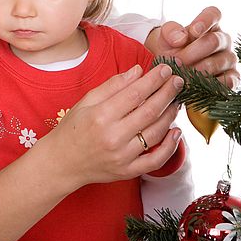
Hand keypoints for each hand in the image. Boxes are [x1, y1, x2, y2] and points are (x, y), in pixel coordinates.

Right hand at [40, 63, 184, 190]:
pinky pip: (156, 160)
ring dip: (170, 115)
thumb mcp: (86, 101)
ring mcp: (122, 156)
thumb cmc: (73, 129)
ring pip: (156, 133)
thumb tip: (138, 71)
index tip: (166, 69)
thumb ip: (113, 85)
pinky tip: (176, 131)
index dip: (154, 79)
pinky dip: (170, 146)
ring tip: (176, 101)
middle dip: (168, 92)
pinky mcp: (127, 171)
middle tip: (178, 81)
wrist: (62, 163)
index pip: (136, 93)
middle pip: (150, 111)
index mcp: (101, 116)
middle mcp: (113, 136)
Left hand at [145, 6, 240, 89]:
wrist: (170, 71)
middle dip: (193, 52)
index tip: (193, 31)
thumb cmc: (169, 49)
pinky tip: (202, 87)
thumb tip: (180, 39)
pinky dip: (216, 85)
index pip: (213, 14)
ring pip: (220, 62)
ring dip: (200, 71)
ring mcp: (229, 58)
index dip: (205, 21)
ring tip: (183, 77)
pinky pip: (230, 81)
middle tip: (177, 62)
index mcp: (209, 24)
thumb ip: (170, 32)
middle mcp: (223, 39)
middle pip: (214, 41)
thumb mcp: (164, 38)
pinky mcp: (232, 77)